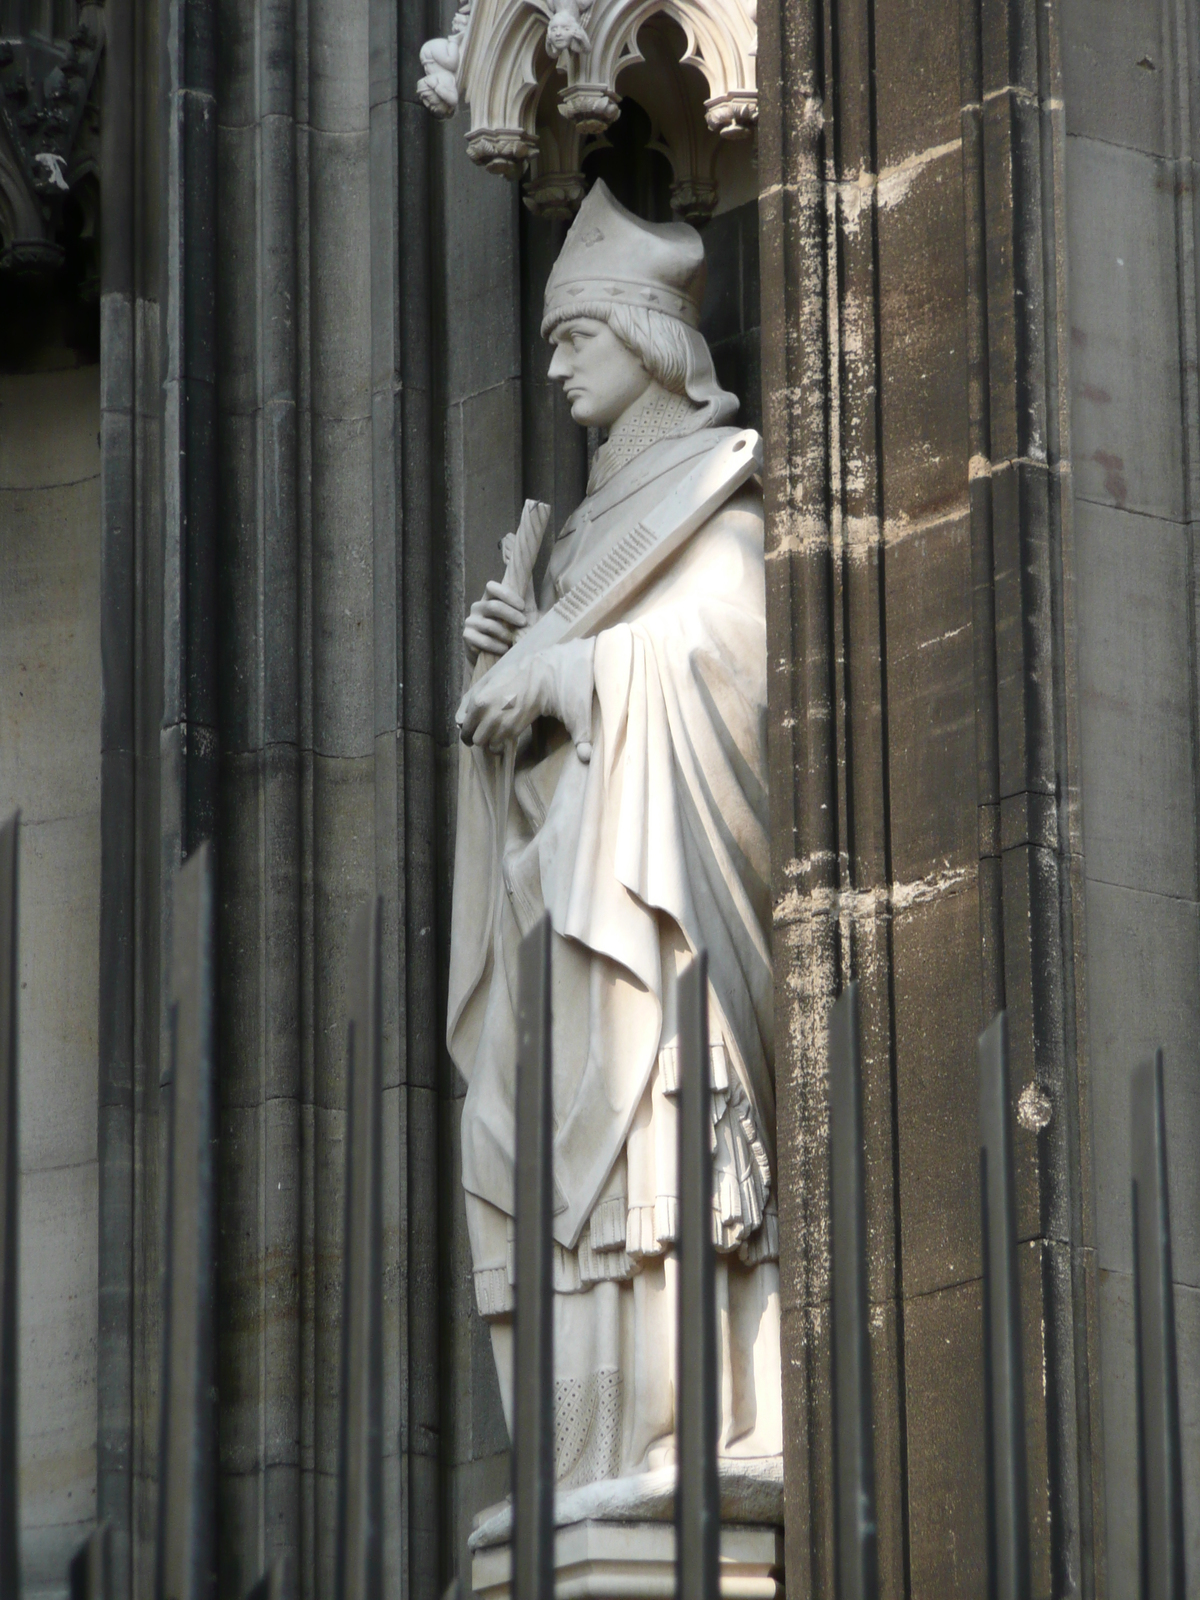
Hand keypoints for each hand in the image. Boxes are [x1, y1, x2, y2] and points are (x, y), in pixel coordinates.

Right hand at [457, 640, 594, 757]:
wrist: (564, 656)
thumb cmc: (571, 686)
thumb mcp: (579, 714)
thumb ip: (582, 738)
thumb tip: (589, 759)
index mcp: (518, 715)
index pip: (492, 741)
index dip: (493, 749)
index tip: (499, 751)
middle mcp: (502, 703)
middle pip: (477, 731)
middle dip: (480, 740)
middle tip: (485, 744)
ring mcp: (495, 689)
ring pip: (470, 714)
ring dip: (470, 725)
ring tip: (471, 735)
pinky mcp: (495, 677)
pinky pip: (472, 696)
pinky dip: (467, 707)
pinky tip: (465, 716)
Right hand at [463, 580, 531, 663]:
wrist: (488, 654)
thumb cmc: (508, 633)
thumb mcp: (516, 619)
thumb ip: (525, 610)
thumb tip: (553, 606)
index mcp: (488, 599)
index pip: (491, 587)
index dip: (507, 595)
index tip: (522, 606)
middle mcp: (477, 607)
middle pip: (493, 606)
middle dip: (511, 615)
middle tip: (523, 623)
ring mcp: (470, 621)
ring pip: (490, 625)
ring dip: (505, 634)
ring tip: (513, 640)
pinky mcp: (467, 636)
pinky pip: (484, 640)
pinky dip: (497, 646)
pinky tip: (505, 649)